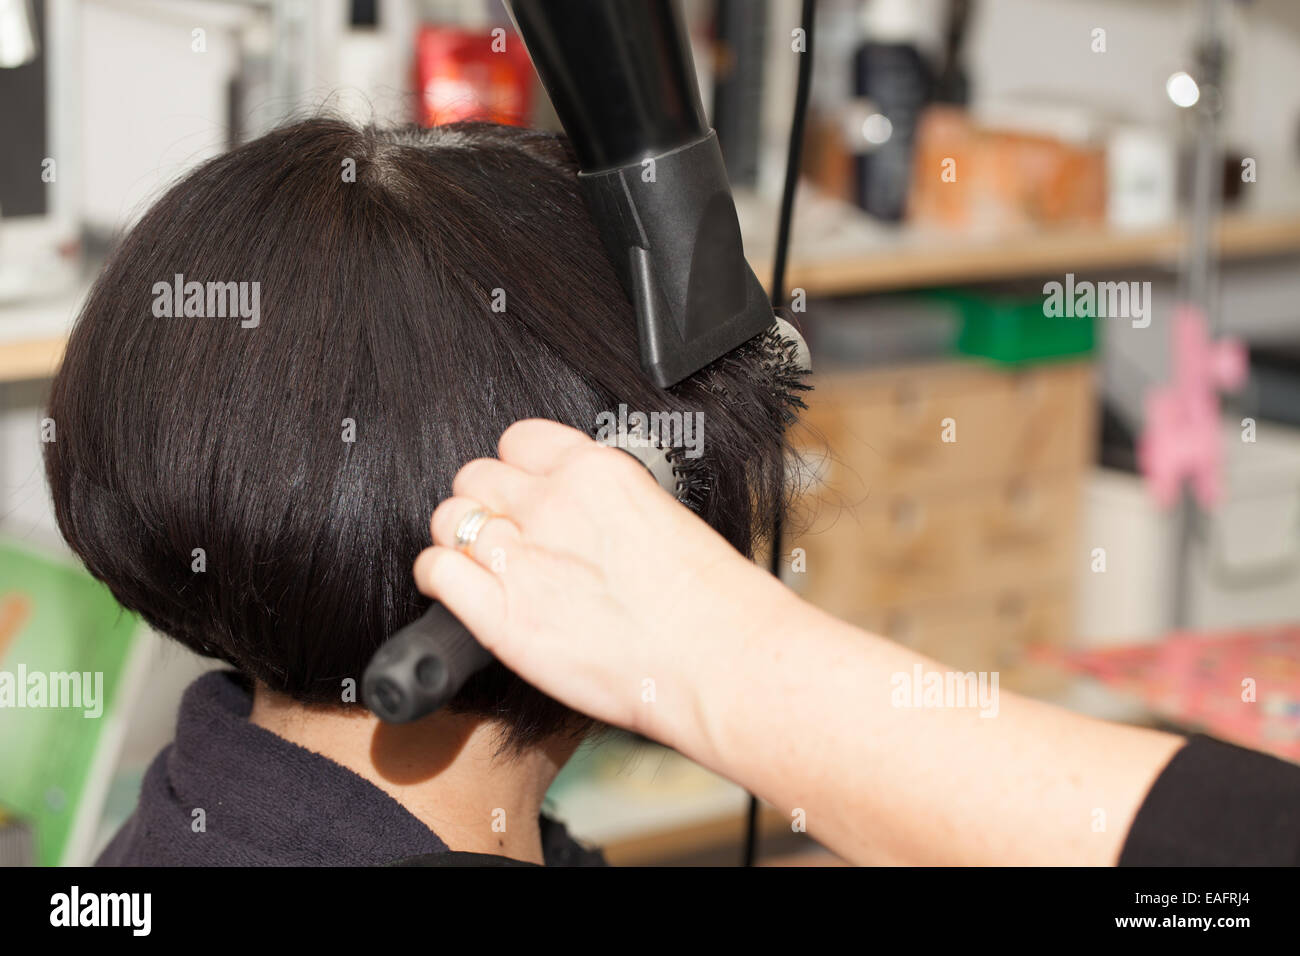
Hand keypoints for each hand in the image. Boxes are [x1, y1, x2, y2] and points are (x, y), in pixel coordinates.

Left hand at [412, 419, 790, 747]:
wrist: (719, 658)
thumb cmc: (710, 602)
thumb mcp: (663, 517)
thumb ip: (608, 506)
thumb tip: (584, 519)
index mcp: (596, 471)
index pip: (519, 440)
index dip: (517, 471)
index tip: (524, 493)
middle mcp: (550, 503)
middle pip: (475, 476)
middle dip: (485, 504)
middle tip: (506, 535)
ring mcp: (521, 556)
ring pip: (448, 519)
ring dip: (458, 540)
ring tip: (483, 566)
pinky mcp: (500, 615)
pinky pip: (436, 572)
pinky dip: (438, 579)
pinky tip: (456, 592)